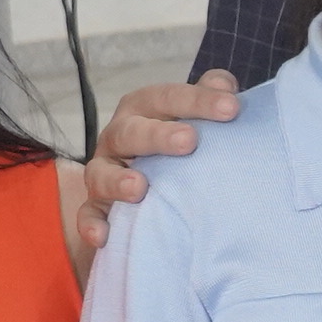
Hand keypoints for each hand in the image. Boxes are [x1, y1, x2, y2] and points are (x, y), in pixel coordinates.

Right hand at [74, 71, 240, 250]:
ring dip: (118, 180)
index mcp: (145, 109)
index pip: (168, 98)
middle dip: (158, 135)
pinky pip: (89, 214)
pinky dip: (92, 224)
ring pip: (101, 172)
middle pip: (131, 131)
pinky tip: (104, 236)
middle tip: (190, 141)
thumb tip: (225, 86)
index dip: (198, 101)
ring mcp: (104, 171)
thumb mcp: (195, 117)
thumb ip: (209, 97)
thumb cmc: (181, 144)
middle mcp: (120, 136)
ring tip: (139, 188)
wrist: (155, 183)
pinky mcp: (96, 205)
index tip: (232, 109)